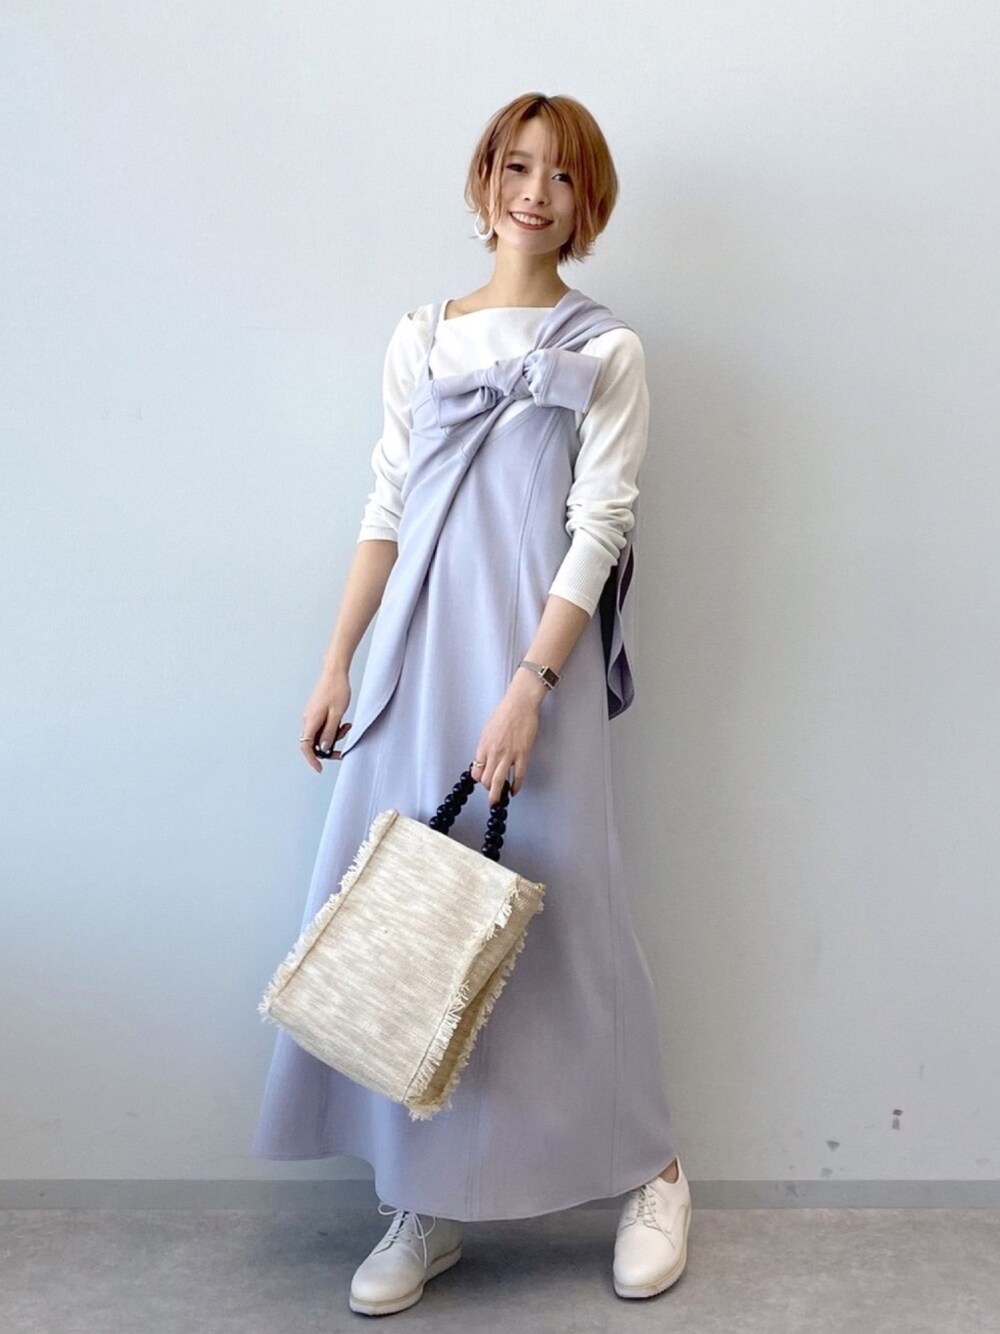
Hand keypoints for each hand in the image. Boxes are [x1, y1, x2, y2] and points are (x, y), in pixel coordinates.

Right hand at [300, 666, 351, 772]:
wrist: (335, 671)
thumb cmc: (337, 690)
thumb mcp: (337, 715)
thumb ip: (329, 733)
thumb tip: (323, 748)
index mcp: (311, 721)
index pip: (305, 747)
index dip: (312, 759)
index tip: (319, 768)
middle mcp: (308, 719)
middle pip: (313, 743)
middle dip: (328, 748)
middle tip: (342, 751)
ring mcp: (312, 715)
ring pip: (320, 734)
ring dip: (333, 736)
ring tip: (347, 728)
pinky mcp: (317, 711)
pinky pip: (323, 726)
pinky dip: (333, 728)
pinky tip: (344, 722)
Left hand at [473, 673, 544, 802]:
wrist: (520, 704)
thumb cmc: (504, 713)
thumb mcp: (488, 730)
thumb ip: (486, 746)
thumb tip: (485, 759)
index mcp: (483, 746)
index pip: (475, 771)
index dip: (478, 779)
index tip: (482, 781)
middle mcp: (493, 752)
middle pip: (485, 779)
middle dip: (488, 789)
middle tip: (492, 794)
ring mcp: (508, 755)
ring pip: (498, 781)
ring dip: (497, 795)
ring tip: (498, 801)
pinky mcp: (522, 754)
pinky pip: (518, 776)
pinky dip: (516, 786)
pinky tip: (514, 790)